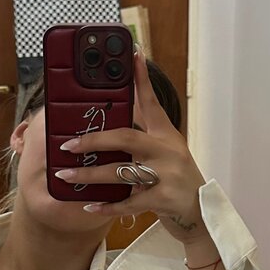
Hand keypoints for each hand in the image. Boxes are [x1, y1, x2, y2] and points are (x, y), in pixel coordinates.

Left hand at [55, 47, 208, 242]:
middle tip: (68, 144)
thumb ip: (142, 138)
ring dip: (90, 174)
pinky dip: (107, 206)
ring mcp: (166, 175)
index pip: (152, 103)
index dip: (141, 79)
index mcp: (166, 135)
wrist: (202, 213)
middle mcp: (167, 151)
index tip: (132, 55)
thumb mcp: (166, 153)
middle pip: (126, 137)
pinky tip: (90, 206)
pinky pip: (128, 203)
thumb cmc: (177, 181)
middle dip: (94, 140)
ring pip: (120, 172)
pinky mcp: (164, 199)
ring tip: (67, 174)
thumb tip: (109, 128)